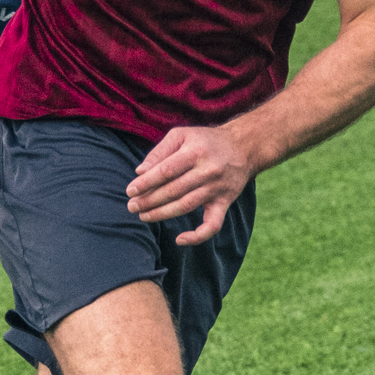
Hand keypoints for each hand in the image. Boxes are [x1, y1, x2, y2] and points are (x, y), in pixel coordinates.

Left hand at [127, 122, 256, 245]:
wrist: (243, 147)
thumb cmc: (205, 141)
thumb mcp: (182, 135)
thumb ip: (160, 151)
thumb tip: (140, 172)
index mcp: (195, 152)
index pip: (166, 171)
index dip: (146, 183)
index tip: (130, 191)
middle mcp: (207, 171)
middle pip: (174, 190)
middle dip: (149, 200)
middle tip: (132, 207)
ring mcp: (217, 189)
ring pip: (186, 206)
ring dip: (162, 214)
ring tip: (144, 216)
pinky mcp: (225, 202)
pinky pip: (213, 225)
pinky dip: (197, 236)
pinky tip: (180, 239)